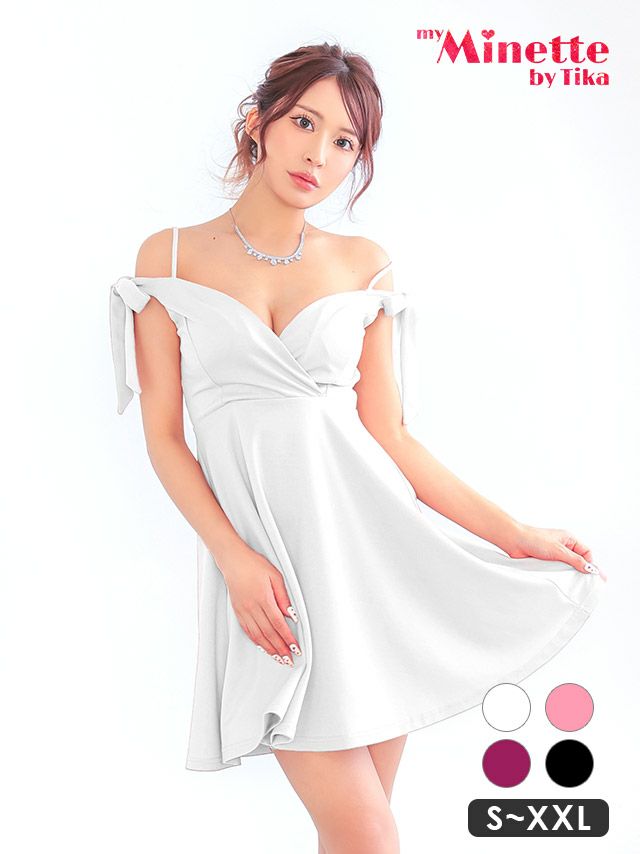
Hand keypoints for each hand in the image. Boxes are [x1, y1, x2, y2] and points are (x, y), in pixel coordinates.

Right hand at [217, 542, 303, 666]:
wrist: (233, 561)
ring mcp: (243, 611)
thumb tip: (291, 615)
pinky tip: (263, 647)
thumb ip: (283, 597)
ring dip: (269, 649)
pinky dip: (256, 641)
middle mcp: (252, 607)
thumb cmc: (254, 565)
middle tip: (289, 659)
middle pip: (268, 633)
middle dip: (280, 648)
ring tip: (279, 658)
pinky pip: (248, 630)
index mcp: (264, 598)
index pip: (278, 623)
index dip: (287, 638)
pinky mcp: (238, 611)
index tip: (295, 647)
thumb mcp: (275, 575)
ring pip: (257, 635)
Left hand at [506, 523, 606, 580]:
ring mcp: (554, 554)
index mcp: (569, 539)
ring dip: (569, 574)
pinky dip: (559, 575)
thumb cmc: (535, 540)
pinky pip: (557, 570)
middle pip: (578, 561)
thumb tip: (591, 569)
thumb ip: (575, 560)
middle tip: (587, 584)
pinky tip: (561, 582)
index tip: (593, 576)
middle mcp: (563, 546)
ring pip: (567, 567)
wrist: (514, 542)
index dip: (591, 564)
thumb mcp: (559, 551)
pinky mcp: (546, 561)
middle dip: (582, 571)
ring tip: (573, 584)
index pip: (587, 553)